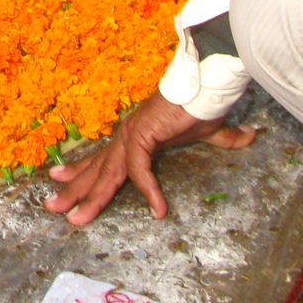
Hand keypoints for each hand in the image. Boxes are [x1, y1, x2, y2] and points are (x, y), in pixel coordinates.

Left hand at [46, 92, 256, 224]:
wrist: (207, 82)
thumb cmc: (203, 103)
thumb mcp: (210, 132)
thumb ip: (224, 140)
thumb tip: (250, 137)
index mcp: (134, 135)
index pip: (103, 158)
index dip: (81, 171)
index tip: (59, 179)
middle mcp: (128, 135)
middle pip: (97, 168)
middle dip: (74, 190)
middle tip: (52, 208)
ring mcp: (133, 135)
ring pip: (108, 173)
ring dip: (92, 197)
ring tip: (77, 219)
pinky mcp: (145, 135)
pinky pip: (141, 170)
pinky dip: (149, 190)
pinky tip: (158, 209)